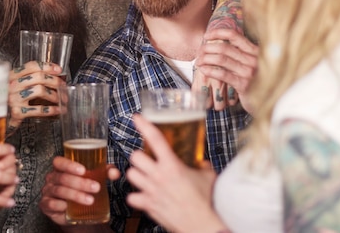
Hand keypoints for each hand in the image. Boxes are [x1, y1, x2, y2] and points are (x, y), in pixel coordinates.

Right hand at [8, 61, 64, 125]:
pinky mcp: (17, 112)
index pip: (32, 66)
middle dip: (55, 81)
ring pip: (40, 90)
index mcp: (12, 76)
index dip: (47, 66)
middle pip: (39, 77)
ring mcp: (13, 99)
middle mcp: (12, 85)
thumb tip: (54, 74)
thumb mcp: (16, 86)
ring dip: (55, 95)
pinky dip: (52, 109)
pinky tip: (58, 110)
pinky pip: (39, 109)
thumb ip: (30, 78)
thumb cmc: (11, 101)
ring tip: (62, 99)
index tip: (59, 70)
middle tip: (63, 87)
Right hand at [39, 156, 119, 225]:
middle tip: (95, 188)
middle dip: (80, 183)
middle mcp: (52, 178)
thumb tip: (114, 173)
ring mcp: (48, 191)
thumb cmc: (83, 189)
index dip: (69, 165)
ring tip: (90, 200)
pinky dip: (60, 205)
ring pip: (60, 191)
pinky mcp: (46, 205)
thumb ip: (105, 173)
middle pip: (63, 178)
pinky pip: (51, 203)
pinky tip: (69, 208)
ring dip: (75, 195)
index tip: (83, 170)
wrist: (77, 211)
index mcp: (61, 168)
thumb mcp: (95, 178)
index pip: (59, 162)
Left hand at [126, 115, 226, 232]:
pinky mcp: (149, 206)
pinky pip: (131, 198)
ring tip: (145, 176)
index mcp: (172, 166)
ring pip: (130, 175)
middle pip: (135, 157)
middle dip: (140, 157)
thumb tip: (202, 162)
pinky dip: (135, 196)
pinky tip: (144, 195)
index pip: (155, 139)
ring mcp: (152, 192)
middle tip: (147, 160)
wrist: (204, 226)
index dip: (144, 125)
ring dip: (136, 174)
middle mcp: (159, 176)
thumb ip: (203, 166)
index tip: (136, 117)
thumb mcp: (209, 177)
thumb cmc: (208, 203)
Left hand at [192, 28, 257, 112]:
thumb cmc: (256, 82)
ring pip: (221, 59)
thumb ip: (240, 54)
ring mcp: (249, 72)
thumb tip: (217, 45)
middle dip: (207, 48)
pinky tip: (203, 70)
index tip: (206, 36)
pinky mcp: (244, 85)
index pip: (234, 35)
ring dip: (206, 58)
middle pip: (225, 47)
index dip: (218, 33)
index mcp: (254, 51)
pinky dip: (210, 70)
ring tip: (199, 61)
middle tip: (199, 52)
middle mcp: (253, 59)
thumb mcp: (251, 64)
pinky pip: (223, 74)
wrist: (268, 101)